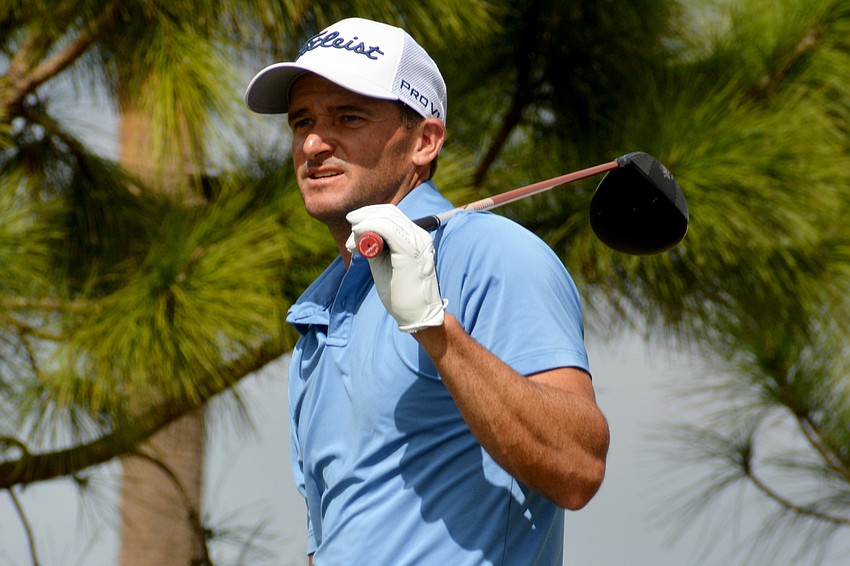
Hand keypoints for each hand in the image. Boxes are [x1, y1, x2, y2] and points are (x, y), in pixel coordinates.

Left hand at [346, 204, 445, 331]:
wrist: (419, 316)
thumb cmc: (402, 295)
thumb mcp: (385, 265)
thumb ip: (376, 248)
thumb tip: (361, 234)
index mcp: (416, 238)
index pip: (393, 215)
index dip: (370, 214)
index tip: (354, 225)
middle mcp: (420, 236)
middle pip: (389, 212)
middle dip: (365, 215)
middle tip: (351, 226)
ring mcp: (417, 242)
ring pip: (387, 218)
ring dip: (364, 225)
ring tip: (351, 243)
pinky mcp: (410, 251)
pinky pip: (387, 229)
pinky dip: (369, 228)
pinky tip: (358, 235)